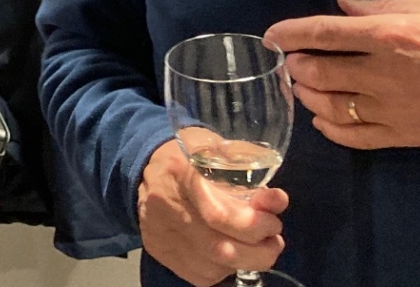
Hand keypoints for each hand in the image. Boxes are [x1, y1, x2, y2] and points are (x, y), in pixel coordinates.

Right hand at [137, 138, 287, 285]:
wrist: (142, 166)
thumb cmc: (186, 152)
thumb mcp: (216, 146)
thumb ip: (248, 171)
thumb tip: (277, 201)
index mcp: (180, 173)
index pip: (219, 214)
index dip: (254, 225)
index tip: (273, 220)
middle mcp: (164, 207)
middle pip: (219, 248)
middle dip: (258, 252)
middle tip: (273, 240)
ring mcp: (158, 233)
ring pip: (212, 267)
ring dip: (244, 262)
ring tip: (256, 247)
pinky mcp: (157, 250)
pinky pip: (199, 275)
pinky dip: (223, 269)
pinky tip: (230, 253)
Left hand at [265, 0, 419, 149]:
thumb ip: (378, 8)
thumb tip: (341, 5)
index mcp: (388, 35)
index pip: (322, 33)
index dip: (289, 33)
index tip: (270, 36)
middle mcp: (383, 73)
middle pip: (319, 72)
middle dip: (297, 66)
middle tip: (292, 61)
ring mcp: (392, 108)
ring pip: (330, 106)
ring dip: (308, 96)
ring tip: (303, 88)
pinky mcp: (403, 135)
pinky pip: (355, 137)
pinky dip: (331, 129)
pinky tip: (322, 120)